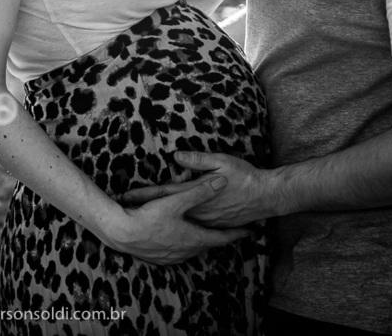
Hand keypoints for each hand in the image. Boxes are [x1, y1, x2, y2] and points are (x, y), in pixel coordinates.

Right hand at [101, 175, 247, 264]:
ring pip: (193, 249)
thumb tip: (221, 182)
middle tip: (228, 232)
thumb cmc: (148, 217)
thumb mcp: (176, 201)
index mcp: (194, 237)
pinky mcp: (161, 259)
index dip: (236, 234)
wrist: (122, 234)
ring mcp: (173, 257)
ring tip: (205, 235)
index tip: (249, 232)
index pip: (222, 237)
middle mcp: (186, 251)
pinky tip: (180, 240)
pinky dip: (185, 246)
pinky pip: (179, 253)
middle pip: (208, 244)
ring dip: (200, 242)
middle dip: (218, 237)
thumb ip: (199, 191)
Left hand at [119, 151, 274, 228]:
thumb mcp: (221, 161)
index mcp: (195, 192)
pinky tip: (170, 234)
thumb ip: (197, 160)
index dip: (144, 194)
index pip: (163, 193)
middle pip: (166, 210)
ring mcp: (206, 220)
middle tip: (125, 211)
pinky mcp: (214, 226)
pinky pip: (192, 230)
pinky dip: (178, 231)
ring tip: (139, 223)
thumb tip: (176, 157)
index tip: (125, 196)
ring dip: (159, 222)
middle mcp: (197, 210)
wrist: (266, 196)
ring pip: (177, 222)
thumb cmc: (244, 176)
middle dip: (145, 210)